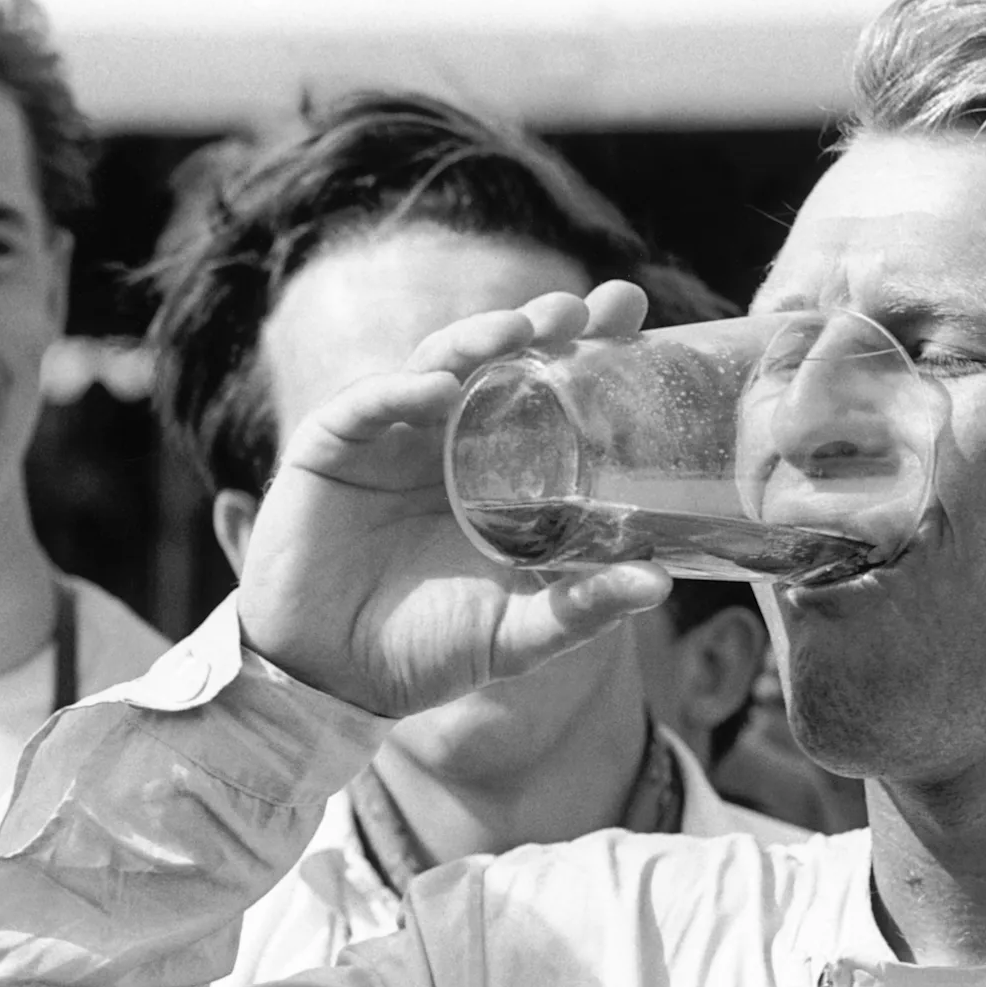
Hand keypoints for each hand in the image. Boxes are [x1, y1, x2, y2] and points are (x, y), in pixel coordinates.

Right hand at [235, 282, 670, 716]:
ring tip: (516, 332)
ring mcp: (387, 439)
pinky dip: (397, 390)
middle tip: (580, 308)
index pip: (548, 393)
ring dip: (473, 340)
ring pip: (432, 365)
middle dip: (537, 325)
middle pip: (494, 361)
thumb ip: (580, 608)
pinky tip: (434, 388)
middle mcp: (444, 441)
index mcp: (496, 470)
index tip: (633, 312)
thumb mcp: (515, 634)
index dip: (588, 347)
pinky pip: (364, 405)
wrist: (327, 678)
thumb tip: (658, 584)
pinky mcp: (328, 448)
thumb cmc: (424, 650)